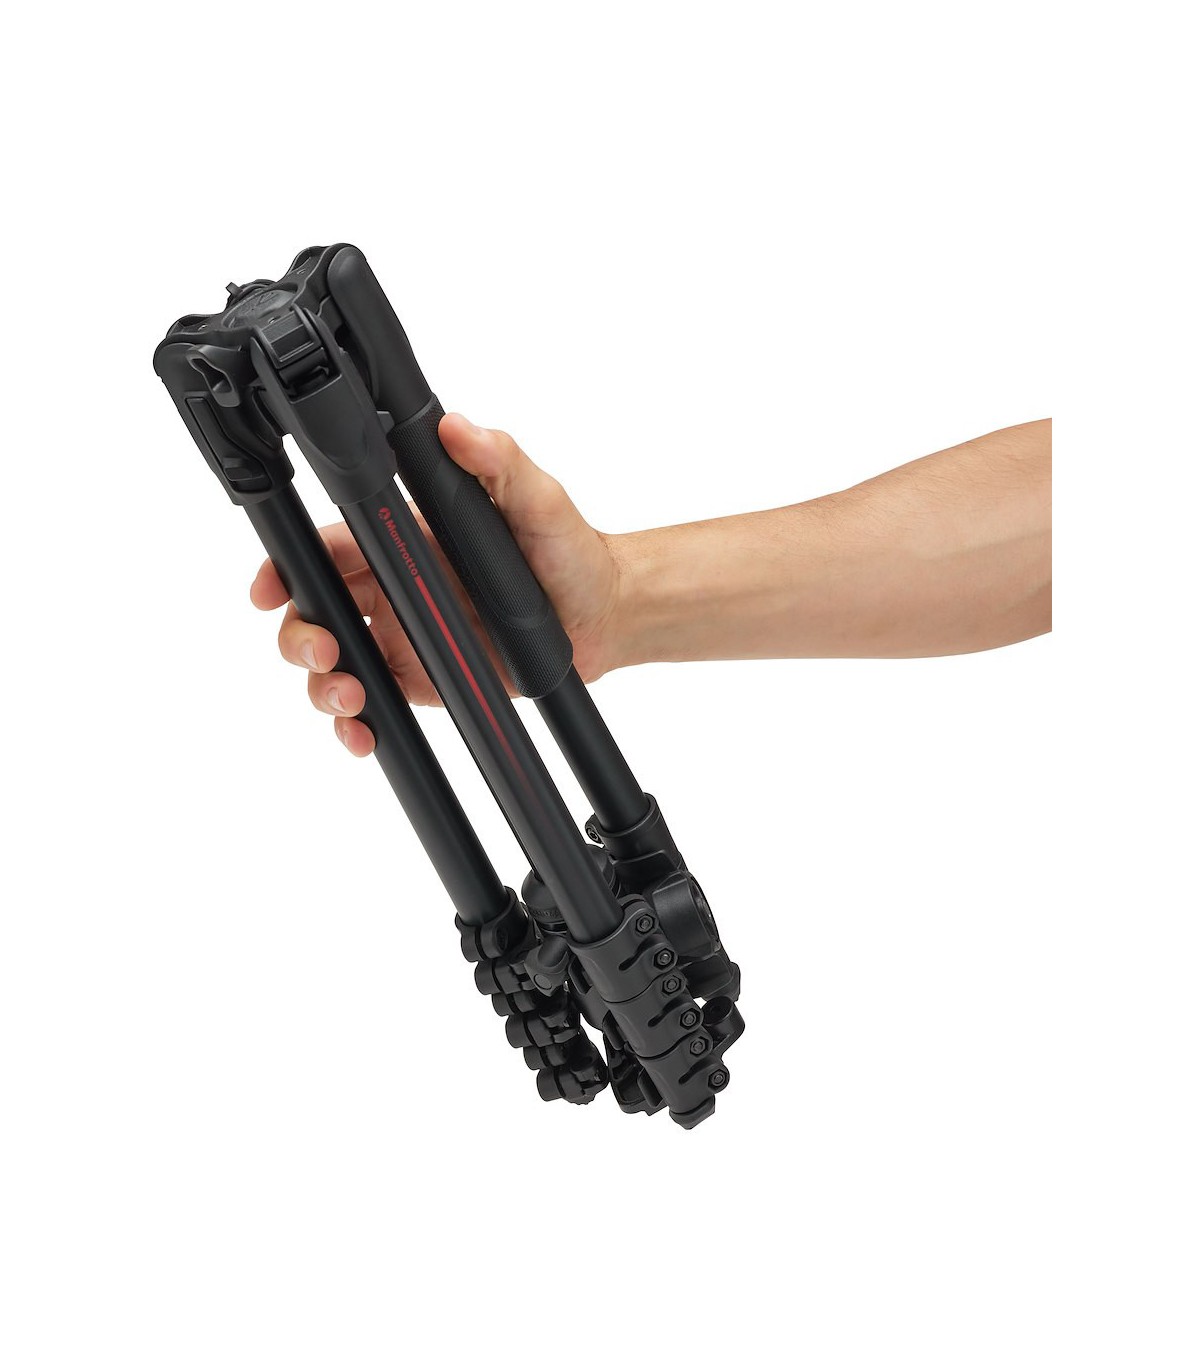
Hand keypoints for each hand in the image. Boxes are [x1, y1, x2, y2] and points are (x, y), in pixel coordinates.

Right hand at [250, 413, 624, 755]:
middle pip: (313, 610)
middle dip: (299, 635)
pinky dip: (356, 725)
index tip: (266, 588)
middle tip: (325, 652)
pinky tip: (363, 734)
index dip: (285, 568)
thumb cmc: (568, 549)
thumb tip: (458, 429)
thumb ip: (497, 461)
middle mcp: (394, 587)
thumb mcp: (535, 497)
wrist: (603, 614)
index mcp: (405, 539)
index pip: (327, 547)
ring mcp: (403, 636)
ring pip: (332, 663)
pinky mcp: (421, 680)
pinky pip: (373, 704)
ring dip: (321, 685)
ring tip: (349, 697)